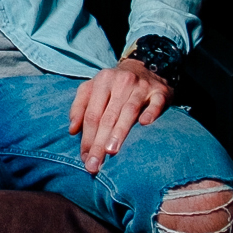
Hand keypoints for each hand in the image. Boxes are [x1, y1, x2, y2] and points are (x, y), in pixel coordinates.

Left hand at [68, 58, 172, 174]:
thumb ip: (80, 106)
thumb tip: (72, 130)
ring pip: (129, 110)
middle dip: (99, 142)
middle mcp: (121, 82)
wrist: (147, 68)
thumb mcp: (94, 88)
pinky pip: (156, 103)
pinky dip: (150, 112)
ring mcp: (141, 86)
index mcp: (102, 81)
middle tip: (94, 164)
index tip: (84, 158)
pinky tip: (145, 124)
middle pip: (107, 116)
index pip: (92, 114)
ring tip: (111, 150)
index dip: (87, 137)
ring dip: (119, 131)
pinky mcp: (160, 92)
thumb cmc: (115, 85)